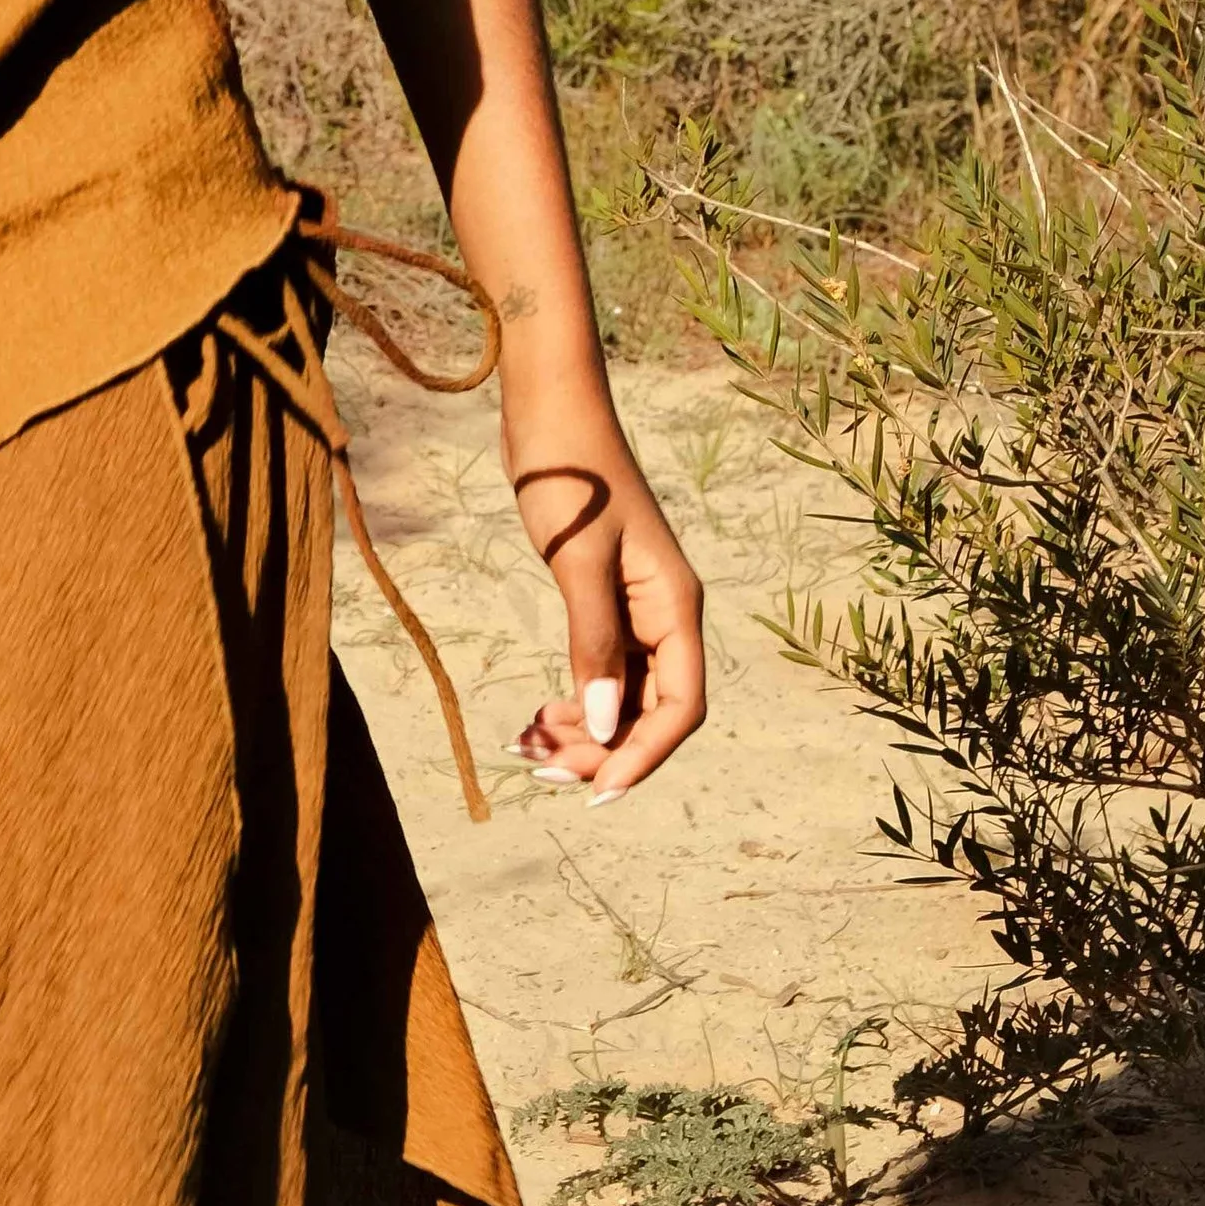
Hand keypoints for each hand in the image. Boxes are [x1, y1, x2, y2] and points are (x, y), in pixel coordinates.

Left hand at [507, 423, 705, 800]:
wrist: (550, 415)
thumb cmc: (570, 477)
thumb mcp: (578, 560)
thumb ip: (594, 641)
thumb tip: (601, 724)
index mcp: (675, 607)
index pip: (680, 706)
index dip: (643, 755)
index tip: (596, 790)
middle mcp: (664, 616)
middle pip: (649, 711)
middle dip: (600, 749)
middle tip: (538, 771)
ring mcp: (634, 612)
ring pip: (619, 698)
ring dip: (579, 733)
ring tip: (524, 748)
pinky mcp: (602, 604)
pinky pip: (598, 674)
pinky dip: (569, 703)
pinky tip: (531, 720)